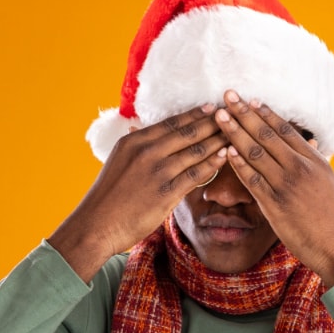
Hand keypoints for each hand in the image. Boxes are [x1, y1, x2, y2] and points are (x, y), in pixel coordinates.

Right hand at [50, 105, 230, 281]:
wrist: (95, 225)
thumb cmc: (108, 197)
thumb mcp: (118, 162)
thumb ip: (135, 147)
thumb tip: (139, 131)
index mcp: (134, 141)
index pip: (172, 122)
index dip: (196, 114)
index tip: (214, 107)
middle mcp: (146, 151)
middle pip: (188, 132)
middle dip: (214, 122)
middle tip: (234, 114)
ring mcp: (157, 171)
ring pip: (196, 150)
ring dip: (219, 140)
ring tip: (237, 133)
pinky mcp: (166, 192)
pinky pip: (196, 174)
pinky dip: (214, 163)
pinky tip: (227, 156)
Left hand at [214, 90, 333, 286]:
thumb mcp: (330, 182)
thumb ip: (316, 161)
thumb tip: (312, 144)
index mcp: (315, 161)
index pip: (286, 130)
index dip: (265, 113)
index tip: (250, 100)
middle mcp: (300, 168)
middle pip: (267, 135)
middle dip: (244, 114)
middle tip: (227, 96)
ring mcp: (287, 185)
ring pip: (256, 152)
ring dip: (235, 132)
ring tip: (219, 116)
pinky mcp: (275, 204)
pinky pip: (252, 179)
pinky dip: (238, 163)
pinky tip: (226, 150)